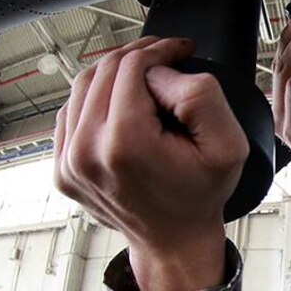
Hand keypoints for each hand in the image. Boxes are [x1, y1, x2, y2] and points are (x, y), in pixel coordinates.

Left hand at [54, 37, 248, 290]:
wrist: (174, 241)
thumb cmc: (200, 196)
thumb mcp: (228, 146)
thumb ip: (200, 95)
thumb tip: (158, 73)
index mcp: (125, 144)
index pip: (130, 66)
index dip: (159, 49)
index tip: (180, 50)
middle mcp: (87, 152)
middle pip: (103, 71)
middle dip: (136, 57)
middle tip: (165, 58)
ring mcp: (68, 163)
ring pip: (82, 86)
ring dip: (114, 75)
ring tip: (145, 80)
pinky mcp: (61, 168)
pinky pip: (70, 113)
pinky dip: (95, 100)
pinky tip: (122, 107)